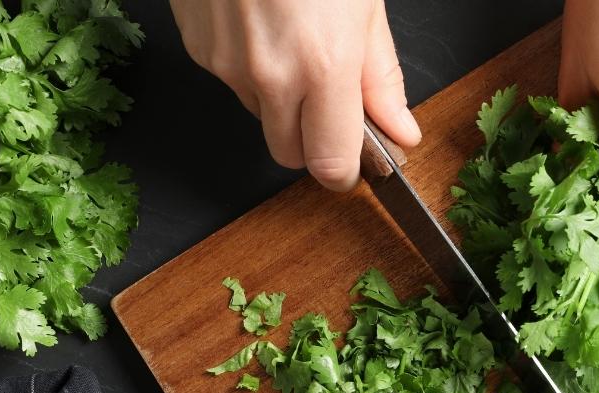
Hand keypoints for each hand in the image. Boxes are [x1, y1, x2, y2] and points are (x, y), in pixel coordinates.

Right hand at [169, 0, 421, 190]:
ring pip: (258, 114)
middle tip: (330, 96)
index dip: (345, 170)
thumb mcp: (365, 5)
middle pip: (288, 154)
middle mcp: (268, 76)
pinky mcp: (197, 47)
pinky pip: (231, 79)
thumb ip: (381, 78)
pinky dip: (250, 65)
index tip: (358, 158)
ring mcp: (225, 64)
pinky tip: (262, 22)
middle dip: (311, 139)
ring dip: (280, 97)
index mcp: (322, 67)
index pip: (329, 165)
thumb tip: (400, 132)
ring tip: (295, 37)